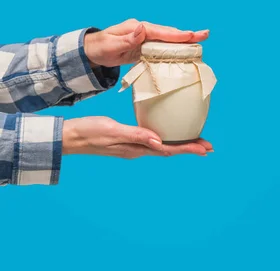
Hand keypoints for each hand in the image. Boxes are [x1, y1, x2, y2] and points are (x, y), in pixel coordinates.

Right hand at [62, 117, 212, 158]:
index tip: (206, 148)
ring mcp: (133, 146)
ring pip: (163, 146)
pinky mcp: (128, 140)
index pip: (169, 149)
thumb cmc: (90, 132)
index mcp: (137, 148)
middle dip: (190, 147)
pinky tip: (169, 135)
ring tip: (197, 143)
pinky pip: (154, 141)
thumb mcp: (113, 130)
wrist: (70, 136)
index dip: (188, 148)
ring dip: (181, 144)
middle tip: (209, 147)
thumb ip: (136, 135)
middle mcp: (138, 149)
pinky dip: (167, 139)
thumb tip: (159, 142)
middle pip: (170, 149)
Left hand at [83, 19, 208, 67]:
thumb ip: (128, 39)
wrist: (92, 52)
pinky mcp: (145, 46)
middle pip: (169, 33)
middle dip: (187, 35)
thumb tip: (142, 28)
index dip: (176, 34)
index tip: (191, 35)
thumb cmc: (100, 48)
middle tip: (205, 34)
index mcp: (137, 28)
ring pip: (168, 40)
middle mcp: (144, 30)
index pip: (160, 32)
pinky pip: (163, 47)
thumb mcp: (111, 45)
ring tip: (202, 40)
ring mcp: (145, 38)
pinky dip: (176, 48)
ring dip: (185, 41)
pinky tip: (186, 51)